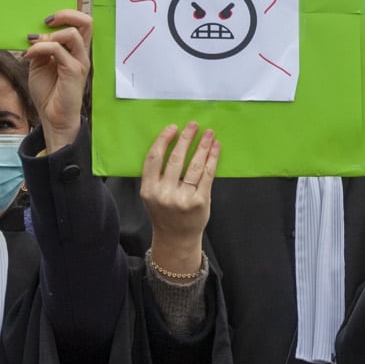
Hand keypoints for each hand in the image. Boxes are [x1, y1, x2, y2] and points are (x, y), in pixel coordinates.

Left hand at [26, 8, 90, 151]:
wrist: (53, 117)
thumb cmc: (49, 91)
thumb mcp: (40, 63)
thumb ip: (41, 46)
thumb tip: (33, 31)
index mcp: (74, 47)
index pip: (80, 19)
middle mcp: (81, 52)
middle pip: (85, 21)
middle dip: (67, 13)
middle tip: (47, 18)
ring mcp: (80, 61)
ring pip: (74, 33)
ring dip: (52, 33)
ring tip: (34, 40)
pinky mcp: (74, 72)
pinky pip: (59, 51)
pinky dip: (41, 48)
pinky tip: (29, 55)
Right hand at [140, 122, 217, 276]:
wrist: (176, 238)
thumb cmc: (165, 212)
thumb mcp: (152, 195)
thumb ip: (157, 174)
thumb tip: (173, 143)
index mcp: (149, 189)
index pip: (154, 158)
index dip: (163, 140)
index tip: (172, 128)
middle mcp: (165, 194)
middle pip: (176, 158)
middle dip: (186, 138)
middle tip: (193, 125)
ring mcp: (183, 198)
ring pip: (195, 165)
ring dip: (203, 146)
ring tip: (208, 134)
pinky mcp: (200, 201)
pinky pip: (207, 175)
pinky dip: (212, 159)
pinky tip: (215, 148)